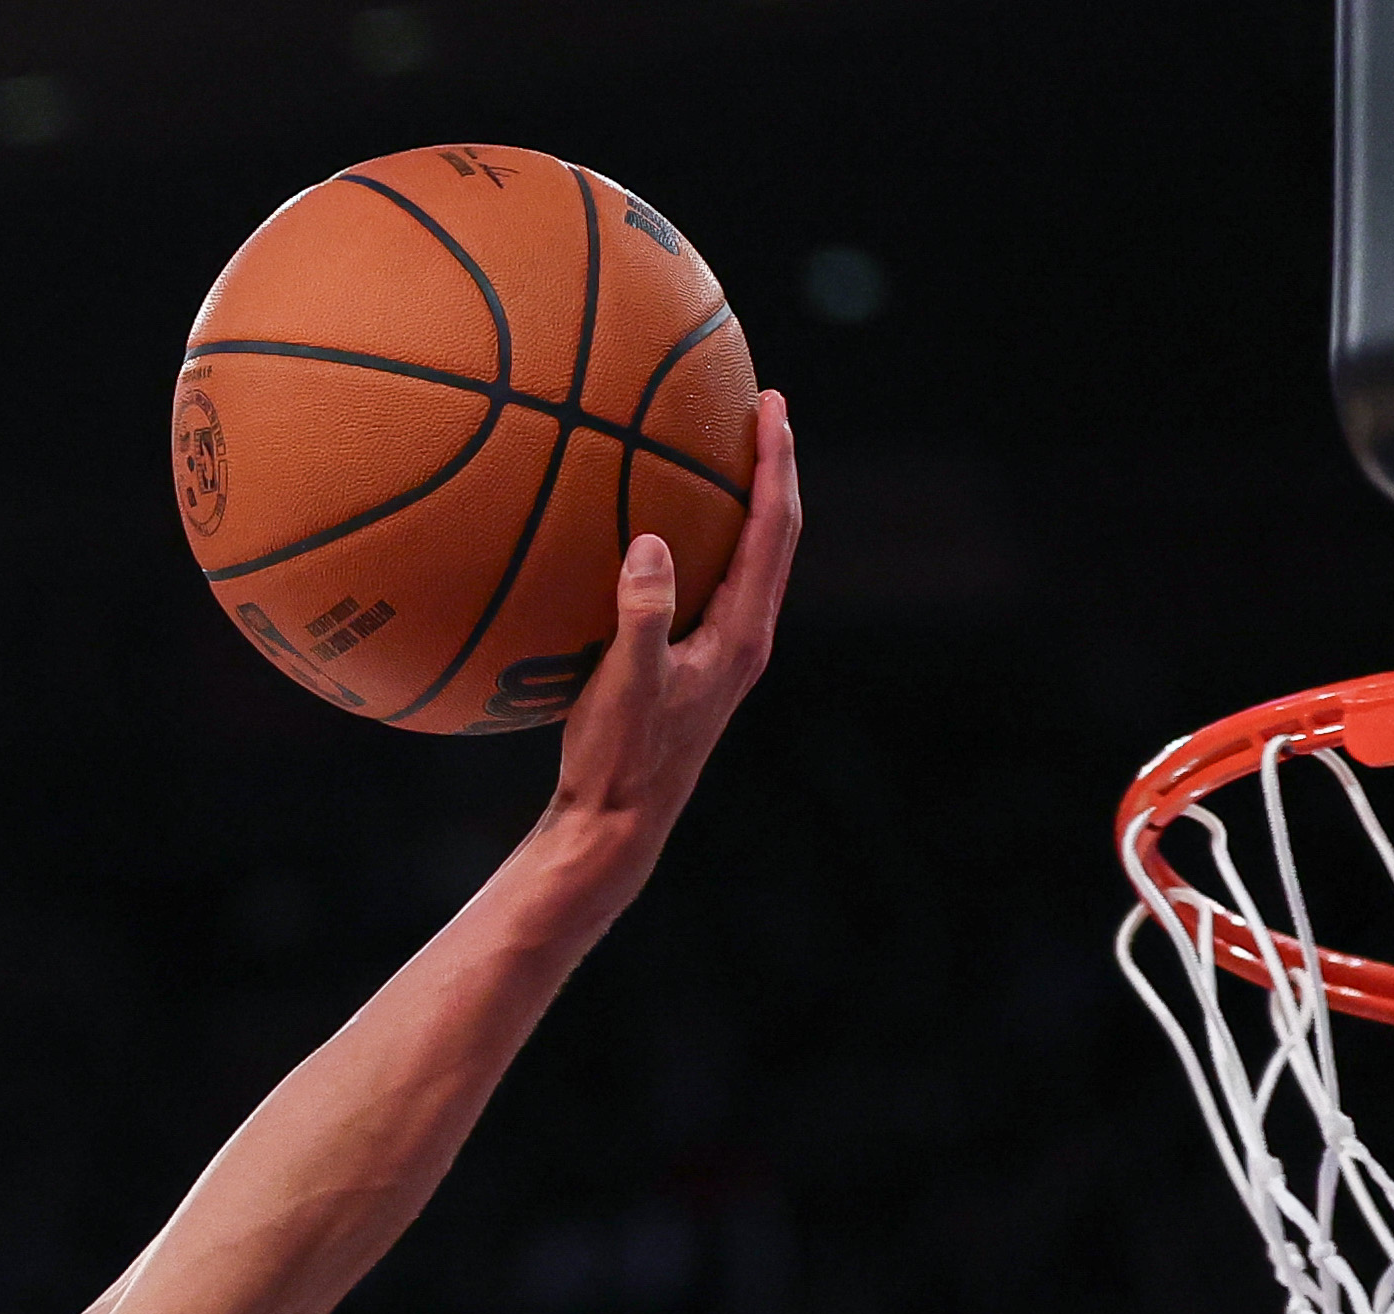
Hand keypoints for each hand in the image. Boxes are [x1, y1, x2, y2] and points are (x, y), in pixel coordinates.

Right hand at [543, 388, 797, 851]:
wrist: (616, 827)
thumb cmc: (620, 762)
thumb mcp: (626, 687)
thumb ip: (642, 617)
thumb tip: (650, 543)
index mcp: (742, 635)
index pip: (774, 530)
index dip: (776, 463)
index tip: (772, 405)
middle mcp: (744, 638)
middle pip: (777, 534)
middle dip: (772, 467)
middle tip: (762, 407)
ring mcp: (723, 652)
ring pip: (750, 557)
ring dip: (746, 501)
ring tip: (723, 450)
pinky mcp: (696, 663)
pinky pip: (712, 580)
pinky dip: (705, 539)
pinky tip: (662, 526)